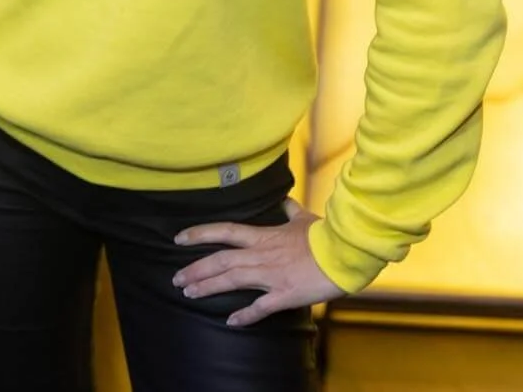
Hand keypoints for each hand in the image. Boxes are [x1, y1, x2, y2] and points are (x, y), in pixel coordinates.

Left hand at [172, 199, 344, 326]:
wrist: (345, 253)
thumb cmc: (326, 236)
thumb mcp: (305, 219)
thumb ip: (291, 211)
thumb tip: (285, 201)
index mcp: (263, 236)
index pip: (224, 231)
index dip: (199, 233)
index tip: (179, 239)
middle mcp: (261, 255)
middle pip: (220, 260)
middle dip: (196, 269)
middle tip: (176, 278)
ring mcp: (271, 275)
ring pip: (231, 280)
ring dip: (208, 287)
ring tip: (189, 293)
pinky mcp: (285, 295)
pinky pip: (260, 307)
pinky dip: (245, 315)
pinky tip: (231, 321)